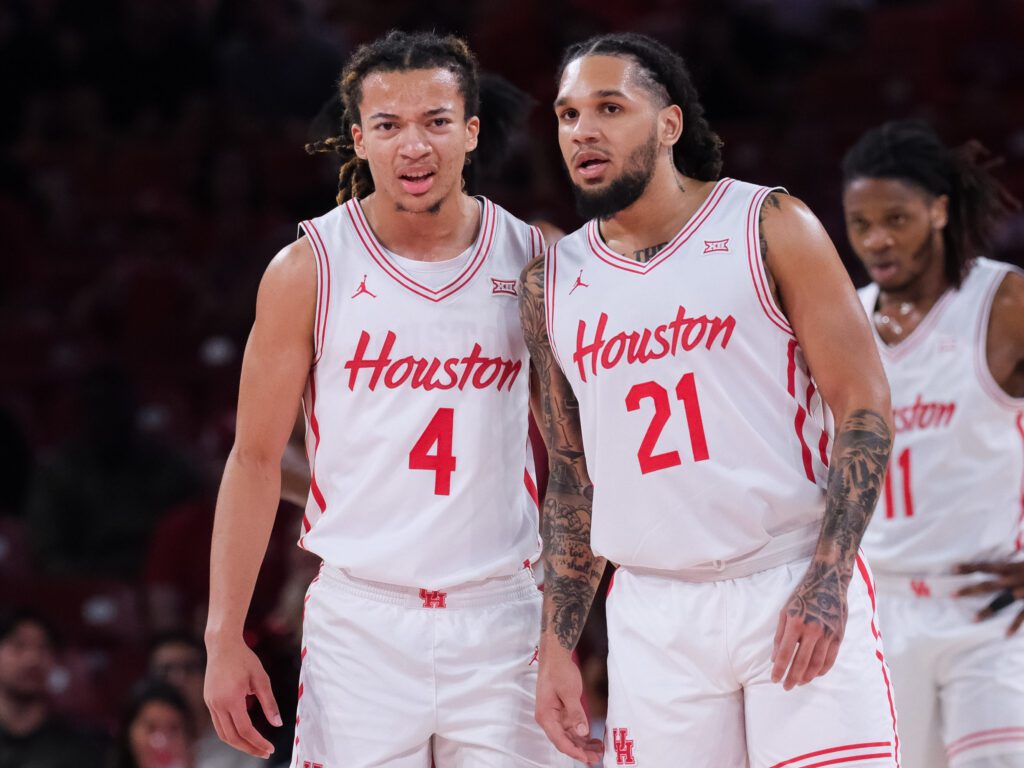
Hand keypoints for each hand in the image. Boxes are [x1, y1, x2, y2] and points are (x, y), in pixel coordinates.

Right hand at [204, 638, 281, 758]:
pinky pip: (218, 724)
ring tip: (255, 747)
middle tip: (264, 753)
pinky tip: (243, 733)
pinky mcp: (209, 701)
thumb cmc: (244, 659)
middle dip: (249, 748)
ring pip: (223, 733)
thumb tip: (278, 724)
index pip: (245, 730)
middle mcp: (217, 705)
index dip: (258, 742)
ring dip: (238, 743)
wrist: (222, 644)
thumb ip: (269, 703)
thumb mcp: (261, 679)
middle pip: (232, 737)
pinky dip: (231, 732)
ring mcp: (211, 704)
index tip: (270, 748)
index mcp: (231, 699)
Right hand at [535, 647, 603, 764]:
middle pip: (564, 741)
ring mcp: (556, 716)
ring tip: (599, 751)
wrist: (556, 657)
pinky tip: (594, 740)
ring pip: (569, 736)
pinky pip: (572, 728)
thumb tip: (582, 733)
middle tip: (597, 759)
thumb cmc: (559, 671)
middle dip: (581, 751)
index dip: (574, 752)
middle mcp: (549, 719)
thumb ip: (576, 713)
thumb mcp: (569, 692)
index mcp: (546, 716)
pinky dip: (582, 735)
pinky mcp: (562, 712)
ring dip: (583, 745)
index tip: (587, 759)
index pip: (560, 740)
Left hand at [771, 559, 847, 689]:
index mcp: (796, 623)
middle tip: (786, 687)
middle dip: (792, 677)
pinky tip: (814, 674)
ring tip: (799, 683)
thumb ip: (780, 635)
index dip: (780, 669)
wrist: (829, 582)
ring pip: (817, 664)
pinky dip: (822, 670)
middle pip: (801, 662)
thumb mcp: (785, 611)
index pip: (786, 653)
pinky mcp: (839, 636)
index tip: (774, 680)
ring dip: (807, 677)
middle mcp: (813, 630)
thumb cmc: (802, 596)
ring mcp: (828, 634)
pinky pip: (831, 659)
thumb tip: (775, 658)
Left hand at [955, 560, 1023, 633]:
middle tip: (952, 594)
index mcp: (1013, 567)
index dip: (970, 567)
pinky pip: (1022, 615)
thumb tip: (1006, 562)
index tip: (952, 568)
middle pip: (988, 584)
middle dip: (970, 589)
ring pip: (1002, 601)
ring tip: (973, 619)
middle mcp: (1015, 578)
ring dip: (988, 610)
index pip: (987, 566)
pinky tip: (1005, 635)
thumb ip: (1014, 564)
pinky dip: (1015, 625)